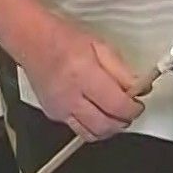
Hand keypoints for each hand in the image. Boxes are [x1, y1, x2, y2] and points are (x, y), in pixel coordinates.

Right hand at [14, 18, 152, 141]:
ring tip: (114, 114)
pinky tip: (95, 112)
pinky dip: (91, 126)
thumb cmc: (63, 39)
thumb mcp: (100, 46)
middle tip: (129, 110)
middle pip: (106, 125)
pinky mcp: (53, 114)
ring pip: (92, 134)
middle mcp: (70, 95)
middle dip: (123, 121)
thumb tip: (140, 89)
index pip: (117, 105)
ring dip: (108, 128)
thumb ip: (122, 71)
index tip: (137, 103)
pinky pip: (78, 129)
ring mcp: (60, 108)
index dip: (133, 108)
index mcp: (84, 74)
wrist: (33, 41)